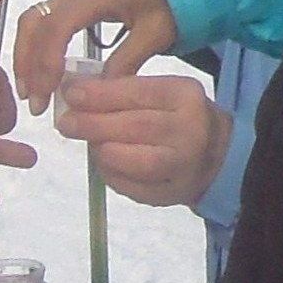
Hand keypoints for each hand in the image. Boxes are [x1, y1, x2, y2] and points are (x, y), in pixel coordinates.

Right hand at [12, 0, 177, 110]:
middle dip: (28, 62)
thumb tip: (96, 93)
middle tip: (34, 100)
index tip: (47, 93)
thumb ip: (125, 61)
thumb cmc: (170, 3)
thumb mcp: (154, 35)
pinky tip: (41, 74)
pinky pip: (44, 21)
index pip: (58, 26)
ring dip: (26, 55)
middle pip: (35, 21)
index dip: (47, 61)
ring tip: (31, 92)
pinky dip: (36, 47)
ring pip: (34, 20)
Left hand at [53, 73, 231, 208]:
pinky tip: (103, 162)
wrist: (216, 155)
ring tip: (88, 143)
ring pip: (136, 161)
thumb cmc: (176, 115)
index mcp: (184, 96)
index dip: (100, 94)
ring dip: (103, 151)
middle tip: (65, 123)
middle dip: (94, 124)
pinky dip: (111, 173)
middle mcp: (189, 131)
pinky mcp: (171, 194)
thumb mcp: (159, 91)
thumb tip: (74, 89)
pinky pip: (133, 187)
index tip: (70, 93)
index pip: (138, 93)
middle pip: (136, 127)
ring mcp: (183, 167)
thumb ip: (120, 88)